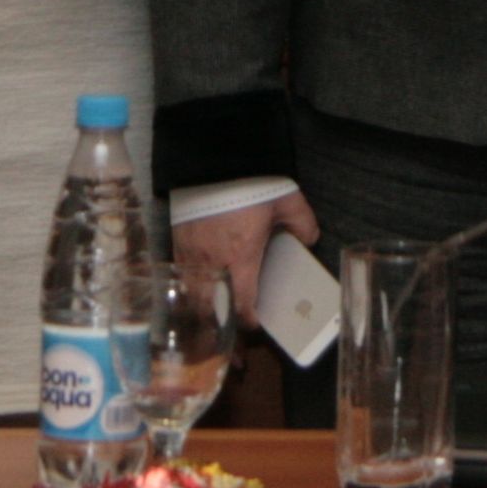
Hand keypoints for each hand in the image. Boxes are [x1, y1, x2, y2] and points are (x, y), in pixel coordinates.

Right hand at [176, 189, 318, 327]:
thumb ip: (301, 222)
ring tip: (216, 314)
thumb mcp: (286, 199)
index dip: (249, 321)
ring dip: (206, 309)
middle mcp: (213, 263)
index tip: (256, 324)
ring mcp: (191, 254)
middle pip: (213, 309)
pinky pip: (182, 276)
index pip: (242, 305)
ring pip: (194, 296)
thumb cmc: (249, 181)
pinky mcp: (177, 242)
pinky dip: (191, 288)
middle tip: (235, 329)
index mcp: (241, 258)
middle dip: (224, 324)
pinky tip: (199, 288)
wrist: (211, 158)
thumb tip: (309, 240)